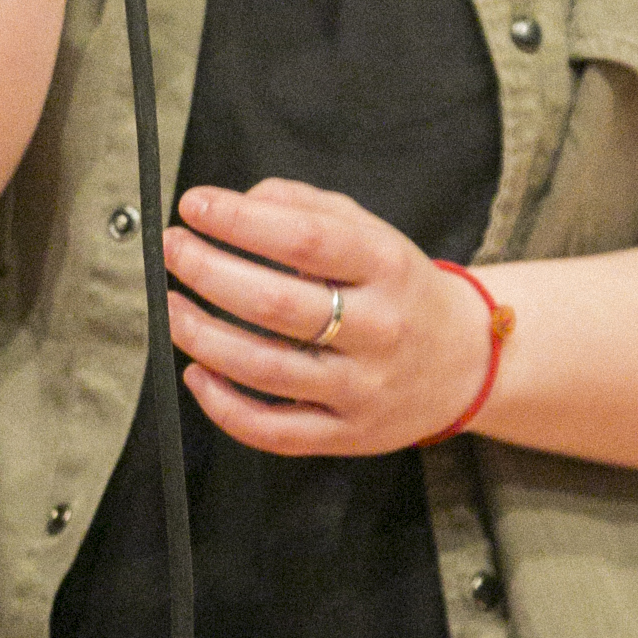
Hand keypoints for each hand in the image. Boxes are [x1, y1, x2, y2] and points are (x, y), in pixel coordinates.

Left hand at [163, 178, 493, 455]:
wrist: (467, 361)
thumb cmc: (402, 288)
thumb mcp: (372, 231)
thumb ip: (306, 206)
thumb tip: (241, 202)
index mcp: (387, 266)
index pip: (304, 239)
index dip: (241, 221)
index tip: (196, 205)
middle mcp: (378, 328)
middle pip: (276, 304)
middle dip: (209, 272)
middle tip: (174, 249)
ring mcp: (362, 387)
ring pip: (266, 368)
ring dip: (203, 336)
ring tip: (171, 307)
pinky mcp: (347, 434)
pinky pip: (273, 431)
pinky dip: (223, 406)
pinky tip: (196, 373)